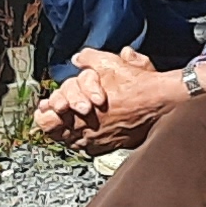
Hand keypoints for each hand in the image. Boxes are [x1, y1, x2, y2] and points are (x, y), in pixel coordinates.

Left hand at [35, 48, 176, 151]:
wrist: (162, 104)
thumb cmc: (138, 86)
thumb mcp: (111, 63)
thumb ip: (89, 59)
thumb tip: (79, 59)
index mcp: (75, 110)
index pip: (44, 119)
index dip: (45, 110)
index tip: (49, 105)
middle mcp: (82, 130)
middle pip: (52, 132)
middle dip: (56, 119)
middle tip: (63, 110)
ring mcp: (94, 141)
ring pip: (68, 140)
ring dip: (70, 129)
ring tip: (80, 117)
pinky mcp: (108, 147)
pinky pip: (87, 147)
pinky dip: (87, 138)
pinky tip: (95, 127)